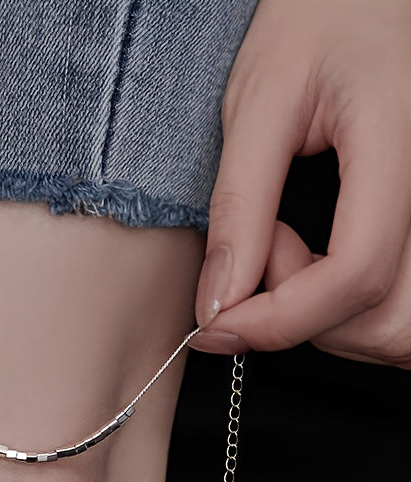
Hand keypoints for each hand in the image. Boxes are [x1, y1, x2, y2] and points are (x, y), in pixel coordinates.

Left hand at [190, 0, 410, 369]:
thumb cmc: (318, 23)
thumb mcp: (259, 105)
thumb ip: (239, 207)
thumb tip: (218, 302)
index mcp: (404, 140)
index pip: (357, 273)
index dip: (278, 319)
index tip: (216, 325)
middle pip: (386, 319)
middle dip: (303, 315)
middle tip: (260, 250)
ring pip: (394, 323)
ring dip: (324, 314)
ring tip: (285, 244)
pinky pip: (395, 301)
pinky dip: (346, 306)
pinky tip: (317, 259)